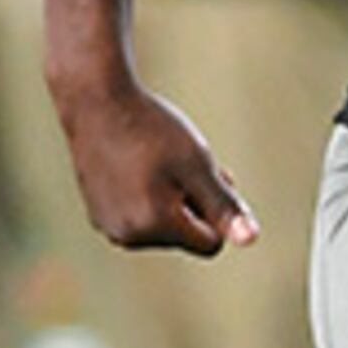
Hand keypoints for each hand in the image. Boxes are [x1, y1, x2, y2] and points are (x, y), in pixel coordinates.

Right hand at [54, 79, 257, 256]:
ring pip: (162, 227)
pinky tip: (136, 166)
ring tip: (158, 163)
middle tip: (186, 163)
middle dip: (193, 205)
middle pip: (185, 236)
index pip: (211, 244)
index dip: (218, 211)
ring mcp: (108, 226)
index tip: (210, 176)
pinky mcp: (97, 214)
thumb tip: (251, 239)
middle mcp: (128, 236)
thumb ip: (224, 206)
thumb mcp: (197, 165)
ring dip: (171, 202)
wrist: (97, 103)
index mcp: (154, 226)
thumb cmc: (152, 131)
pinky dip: (145, 198)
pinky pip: (138, 218)